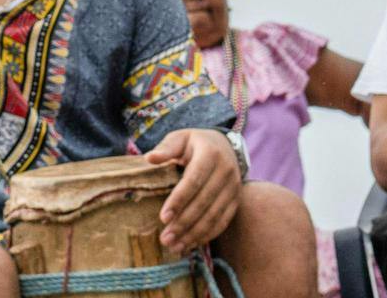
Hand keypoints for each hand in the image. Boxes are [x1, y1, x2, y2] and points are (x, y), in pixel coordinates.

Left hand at [151, 128, 240, 253]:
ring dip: (194, 234)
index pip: (194, 180)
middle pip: (204, 202)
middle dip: (183, 223)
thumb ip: (166, 148)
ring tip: (175, 246)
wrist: (224, 146)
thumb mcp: (181, 138)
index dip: (178, 200)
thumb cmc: (195, 144)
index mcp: (210, 154)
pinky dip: (207, 235)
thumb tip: (149, 158)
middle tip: (165, 239)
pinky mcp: (236, 200)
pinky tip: (190, 244)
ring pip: (214, 215)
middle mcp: (226, 171)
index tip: (163, 218)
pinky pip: (223, 221)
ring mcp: (234, 187)